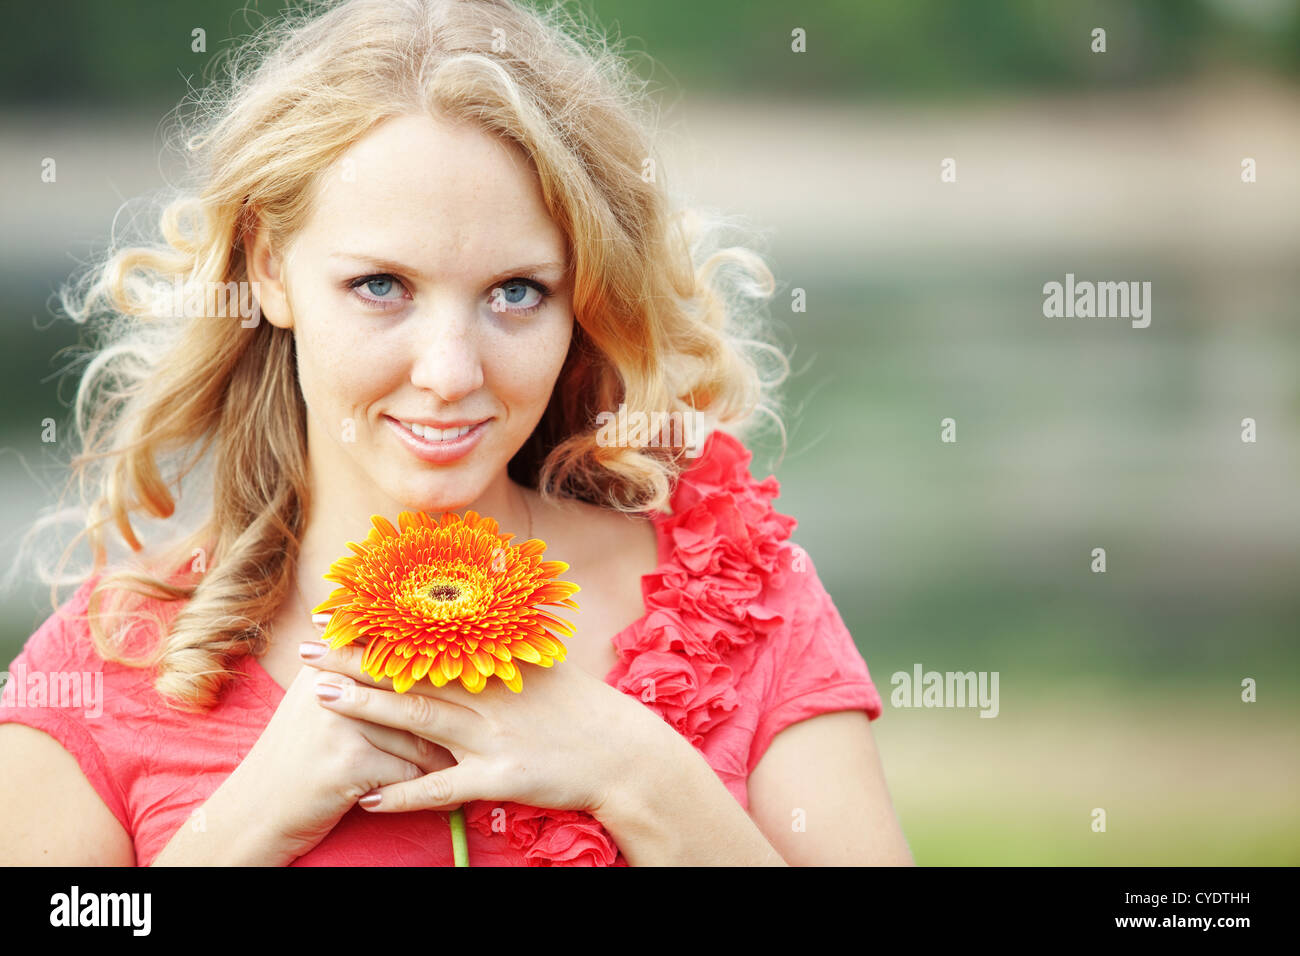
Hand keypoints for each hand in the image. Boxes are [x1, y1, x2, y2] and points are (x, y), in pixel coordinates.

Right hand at [215, 644, 457, 863]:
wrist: (256, 811)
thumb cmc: (297, 756)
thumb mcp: (317, 703)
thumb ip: (354, 672)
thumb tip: (415, 645)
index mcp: (329, 664)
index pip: (394, 652)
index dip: (435, 659)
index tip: (474, 664)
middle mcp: (334, 684)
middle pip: (414, 694)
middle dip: (450, 713)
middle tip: (485, 720)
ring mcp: (341, 723)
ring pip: (418, 736)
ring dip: (443, 757)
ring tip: (463, 766)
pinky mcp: (349, 762)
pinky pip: (409, 772)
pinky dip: (425, 789)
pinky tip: (439, 797)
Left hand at [299, 636, 667, 816]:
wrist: (622, 754)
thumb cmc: (581, 707)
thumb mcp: (548, 658)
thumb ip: (510, 633)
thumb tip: (490, 592)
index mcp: (497, 662)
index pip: (428, 638)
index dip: (381, 627)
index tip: (343, 612)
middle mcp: (488, 694)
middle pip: (411, 673)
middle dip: (356, 660)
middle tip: (309, 649)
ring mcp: (492, 737)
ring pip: (418, 721)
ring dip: (367, 710)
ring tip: (322, 700)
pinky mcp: (500, 778)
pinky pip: (443, 788)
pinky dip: (404, 794)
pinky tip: (368, 796)